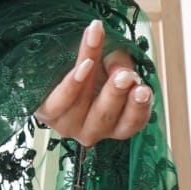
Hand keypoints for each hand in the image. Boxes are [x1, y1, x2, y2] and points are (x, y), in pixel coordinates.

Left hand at [35, 19, 152, 145]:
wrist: (56, 62)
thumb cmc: (92, 66)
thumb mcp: (113, 60)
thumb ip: (120, 64)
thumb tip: (123, 73)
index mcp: (116, 122)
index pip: (132, 121)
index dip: (139, 108)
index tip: (143, 88)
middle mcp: (93, 130)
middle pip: (107, 117)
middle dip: (116, 94)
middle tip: (125, 76)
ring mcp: (69, 125)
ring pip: (81, 107)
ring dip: (89, 82)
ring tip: (93, 62)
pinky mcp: (47, 114)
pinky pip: (58, 103)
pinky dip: (70, 84)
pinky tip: (81, 66)